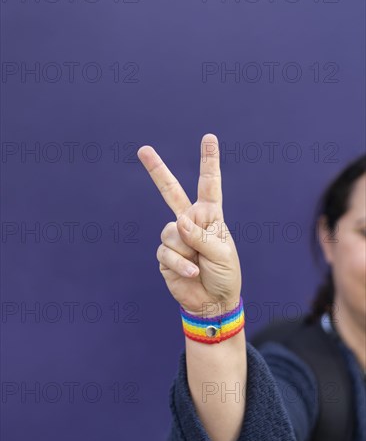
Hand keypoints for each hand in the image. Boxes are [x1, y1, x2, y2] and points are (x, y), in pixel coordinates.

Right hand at [137, 133, 241, 316]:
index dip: (208, 161)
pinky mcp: (165, 255)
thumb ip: (201, 236)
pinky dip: (181, 265)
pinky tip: (192, 273)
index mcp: (210, 216)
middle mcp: (190, 222)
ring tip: (199, 264)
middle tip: (143, 149)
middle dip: (156, 170)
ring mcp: (175, 238)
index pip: (209, 185)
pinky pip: (167, 253)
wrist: (212, 302)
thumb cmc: (225, 274)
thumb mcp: (222, 253)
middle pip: (170, 191)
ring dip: (186, 252)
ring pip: (171, 233)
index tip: (208, 138)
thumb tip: (178, 222)